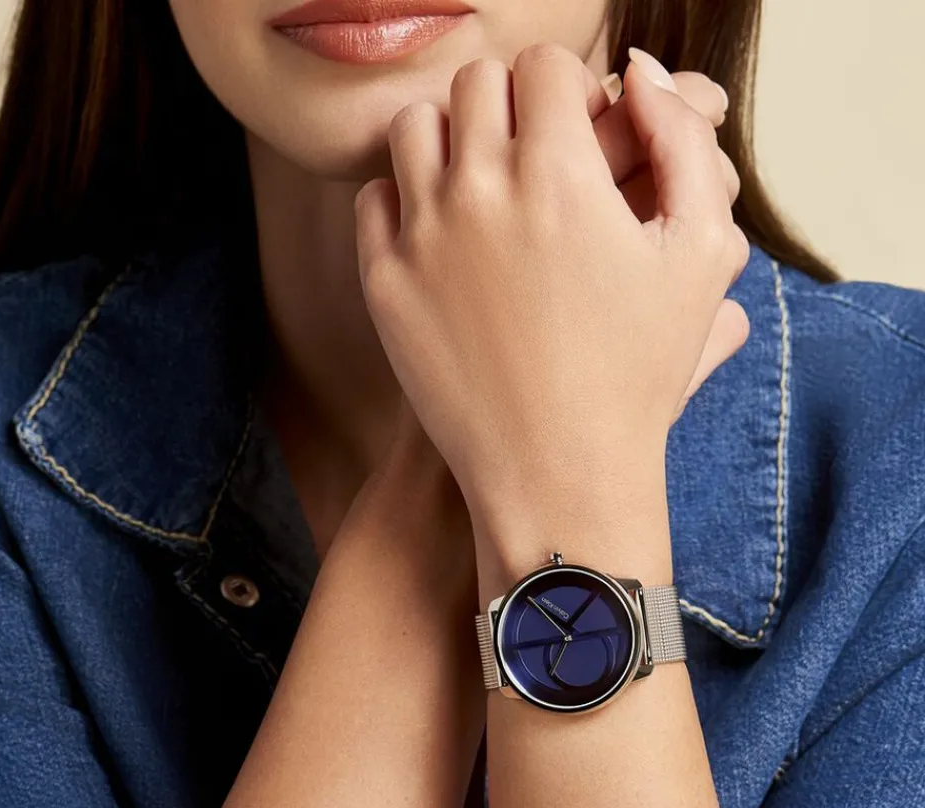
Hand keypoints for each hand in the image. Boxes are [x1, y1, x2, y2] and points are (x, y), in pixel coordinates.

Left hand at [353, 44, 748, 558]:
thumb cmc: (636, 373)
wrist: (555, 471)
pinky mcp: (384, 282)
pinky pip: (376, 198)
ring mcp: (420, 235)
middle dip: (511, 106)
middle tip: (534, 155)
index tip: (576, 130)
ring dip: (451, 138)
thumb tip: (641, 74)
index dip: (568, 90)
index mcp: (560, 170)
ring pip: (415, 127)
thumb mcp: (701, 255)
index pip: (545, 66)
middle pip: (478, 84)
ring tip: (484, 183)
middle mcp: (479, 188)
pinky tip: (443, 231)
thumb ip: (685, 143)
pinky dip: (405, 197)